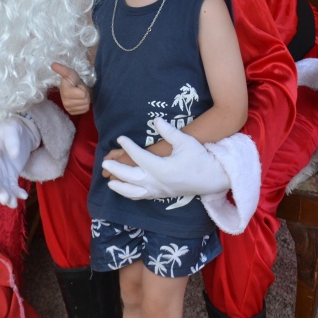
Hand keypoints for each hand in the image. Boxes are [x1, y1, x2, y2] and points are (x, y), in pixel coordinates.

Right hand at [0, 115, 39, 208]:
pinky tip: (23, 197)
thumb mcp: (13, 127)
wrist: (22, 131)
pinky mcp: (10, 175)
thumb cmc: (14, 127)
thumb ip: (12, 139)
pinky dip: (16, 193)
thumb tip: (14, 154)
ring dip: (7, 196)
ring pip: (2, 186)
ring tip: (13, 204)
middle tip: (6, 200)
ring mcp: (2, 170)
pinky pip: (12, 186)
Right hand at [51, 62, 89, 114]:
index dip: (82, 88)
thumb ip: (63, 69)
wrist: (74, 88)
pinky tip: (79, 100)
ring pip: (85, 106)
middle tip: (79, 90)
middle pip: (85, 100)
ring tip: (79, 95)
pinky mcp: (72, 113)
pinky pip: (84, 110)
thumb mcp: (70, 73)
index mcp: (65, 92)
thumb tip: (53, 64)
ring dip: (85, 99)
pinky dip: (84, 105)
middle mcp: (65, 102)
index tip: (76, 85)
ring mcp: (68, 109)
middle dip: (85, 94)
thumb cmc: (73, 80)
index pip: (83, 94)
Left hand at [103, 118, 230, 199]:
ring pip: (134, 192)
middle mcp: (157, 181)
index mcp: (161, 168)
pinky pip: (143, 197)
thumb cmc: (200, 158)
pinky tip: (127, 191)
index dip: (128, 146)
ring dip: (121, 187)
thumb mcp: (185, 142)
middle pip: (130, 176)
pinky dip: (132, 195)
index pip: (138, 156)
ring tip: (110, 182)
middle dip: (116, 168)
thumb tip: (156, 120)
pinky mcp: (163, 195)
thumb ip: (169, 132)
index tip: (120, 138)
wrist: (212, 178)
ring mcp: (159, 190)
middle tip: (105, 161)